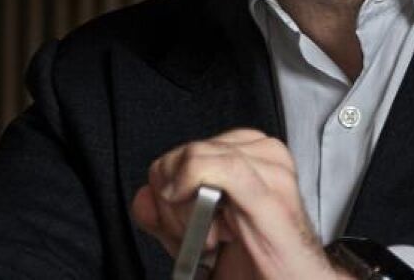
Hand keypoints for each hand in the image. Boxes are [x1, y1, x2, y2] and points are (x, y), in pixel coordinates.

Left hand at [130, 128, 348, 279]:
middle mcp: (260, 152)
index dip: (169, 195)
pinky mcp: (268, 190)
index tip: (188, 230)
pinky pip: (212, 168)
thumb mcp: (198, 236)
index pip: (179, 154)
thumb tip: (144, 197)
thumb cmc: (259, 261)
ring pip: (189, 161)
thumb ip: (166, 215)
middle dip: (175, 205)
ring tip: (215, 239)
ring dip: (187, 212)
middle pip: (179, 157)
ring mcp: (268, 167)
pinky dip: (195, 196)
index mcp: (247, 152)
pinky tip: (210, 230)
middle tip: (203, 239)